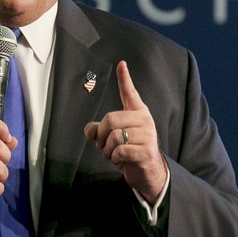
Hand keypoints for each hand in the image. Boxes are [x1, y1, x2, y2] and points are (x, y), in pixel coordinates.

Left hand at [84, 61, 166, 203]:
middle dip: (101, 136)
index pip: (130, 93)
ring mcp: (147, 135)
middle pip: (111, 119)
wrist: (148, 172)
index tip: (121, 64)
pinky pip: (120, 151)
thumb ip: (100, 131)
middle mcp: (144, 120)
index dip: (124, 78)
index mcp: (137, 113)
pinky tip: (121, 160)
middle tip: (105, 146)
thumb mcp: (113, 139)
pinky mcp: (146, 151)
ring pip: (114, 136)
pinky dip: (114, 159)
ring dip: (107, 150)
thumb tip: (90, 130)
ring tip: (114, 154)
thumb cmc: (130, 151)